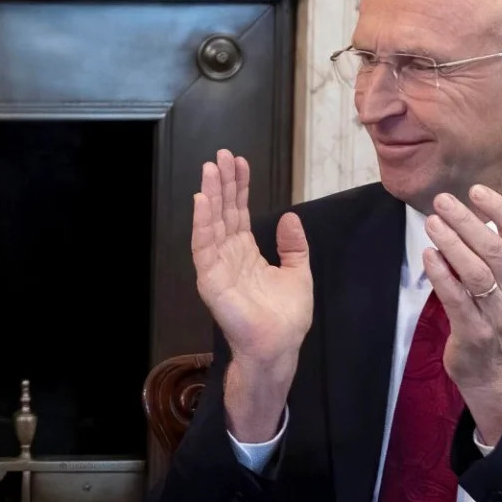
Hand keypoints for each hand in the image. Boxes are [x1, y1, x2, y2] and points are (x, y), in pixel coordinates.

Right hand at [192, 149, 312, 442]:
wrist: (278, 345)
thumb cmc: (286, 317)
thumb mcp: (298, 273)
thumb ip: (293, 246)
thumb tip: (288, 218)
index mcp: (246, 254)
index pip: (239, 213)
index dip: (239, 188)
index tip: (240, 162)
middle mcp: (228, 256)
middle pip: (223, 212)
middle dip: (222, 183)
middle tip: (221, 155)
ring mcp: (217, 267)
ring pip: (211, 223)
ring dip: (210, 195)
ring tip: (210, 168)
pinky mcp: (211, 279)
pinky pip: (204, 246)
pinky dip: (202, 223)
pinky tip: (203, 200)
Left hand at [419, 185, 501, 445]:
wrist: (495, 370)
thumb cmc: (495, 316)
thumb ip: (496, 253)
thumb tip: (472, 214)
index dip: (500, 209)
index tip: (476, 190)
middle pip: (493, 248)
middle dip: (466, 221)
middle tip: (442, 202)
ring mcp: (498, 312)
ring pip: (476, 271)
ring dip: (451, 243)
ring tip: (431, 223)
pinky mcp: (475, 330)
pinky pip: (457, 298)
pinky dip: (441, 274)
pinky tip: (428, 256)